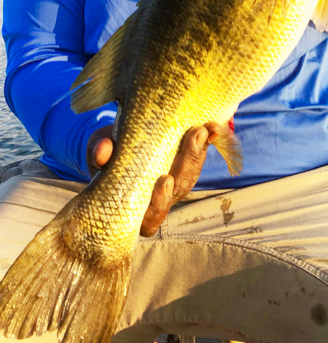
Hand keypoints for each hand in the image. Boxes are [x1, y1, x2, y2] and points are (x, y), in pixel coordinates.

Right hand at [87, 122, 221, 236]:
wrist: (116, 141)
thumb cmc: (105, 156)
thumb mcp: (99, 154)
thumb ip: (99, 154)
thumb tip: (102, 152)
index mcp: (136, 206)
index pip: (152, 216)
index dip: (161, 201)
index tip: (164, 180)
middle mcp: (159, 197)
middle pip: (179, 189)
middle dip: (187, 164)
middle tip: (193, 139)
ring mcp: (174, 181)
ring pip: (191, 173)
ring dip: (199, 151)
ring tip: (203, 130)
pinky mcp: (184, 163)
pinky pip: (198, 156)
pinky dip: (207, 142)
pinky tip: (214, 126)